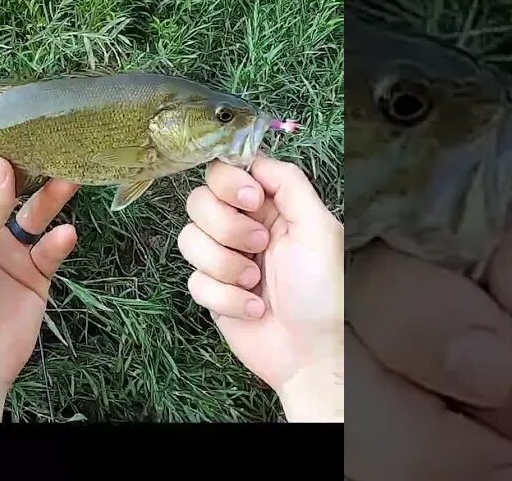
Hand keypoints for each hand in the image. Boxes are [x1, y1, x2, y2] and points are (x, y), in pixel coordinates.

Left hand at [0, 157, 78, 421]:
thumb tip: (1, 163)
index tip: (6, 135)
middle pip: (7, 191)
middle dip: (26, 171)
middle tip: (48, 147)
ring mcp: (10, 251)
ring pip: (35, 213)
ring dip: (51, 198)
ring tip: (69, 179)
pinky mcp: (35, 272)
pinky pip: (51, 248)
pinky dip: (60, 240)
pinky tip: (66, 235)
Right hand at [177, 155, 343, 421]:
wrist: (310, 353)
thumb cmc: (323, 291)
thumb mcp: (319, 228)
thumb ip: (289, 183)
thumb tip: (253, 158)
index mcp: (268, 205)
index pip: (225, 171)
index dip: (229, 183)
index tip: (252, 202)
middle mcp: (241, 226)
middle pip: (199, 200)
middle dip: (227, 226)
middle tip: (260, 246)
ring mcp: (223, 258)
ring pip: (188, 239)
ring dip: (226, 265)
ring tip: (257, 284)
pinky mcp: (210, 290)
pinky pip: (194, 280)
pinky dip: (225, 297)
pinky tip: (253, 309)